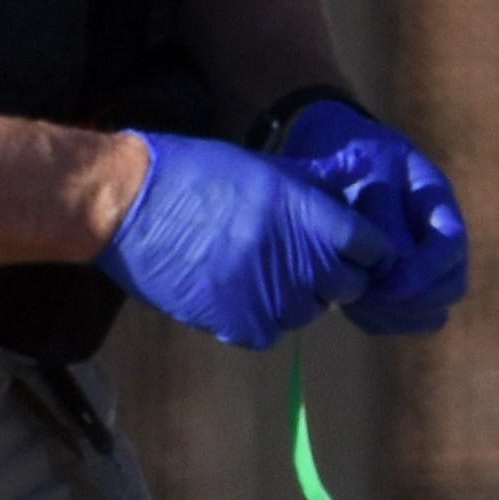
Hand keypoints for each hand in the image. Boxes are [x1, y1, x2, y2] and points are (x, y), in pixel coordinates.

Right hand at [102, 131, 374, 347]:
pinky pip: (269, 332)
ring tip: (261, 270)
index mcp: (305, 213)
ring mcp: (268, 297)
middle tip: (307, 260)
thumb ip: (311, 185)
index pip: (370, 246)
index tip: (361, 250)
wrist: (128, 205)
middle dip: (336, 275)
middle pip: (347, 286)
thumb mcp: (262, 167)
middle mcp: (295, 259)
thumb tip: (354, 181)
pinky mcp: (237, 324)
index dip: (370, 249)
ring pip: (308, 312)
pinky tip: (234, 290)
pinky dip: (259, 317)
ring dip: (296, 297)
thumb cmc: (193, 174)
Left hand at [272, 98, 471, 336]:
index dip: (425, 273)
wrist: (331, 154)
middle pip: (450, 288)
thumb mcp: (370, 170)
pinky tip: (349, 303)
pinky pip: (398, 320)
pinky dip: (377, 320)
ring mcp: (420, 268)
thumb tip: (389, 269)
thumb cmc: (354, 156)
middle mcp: (436, 243)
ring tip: (355, 301)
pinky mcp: (394, 288)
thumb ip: (383, 217)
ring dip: (395, 316)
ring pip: (428, 314)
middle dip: (413, 301)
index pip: (450, 249)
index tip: (388, 284)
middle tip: (368, 296)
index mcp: (439, 207)